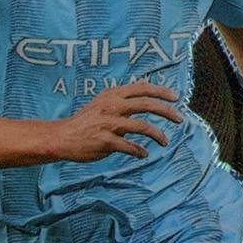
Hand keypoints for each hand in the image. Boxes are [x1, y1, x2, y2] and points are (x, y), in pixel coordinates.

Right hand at [49, 84, 182, 162]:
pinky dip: (139, 152)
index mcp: (112, 95)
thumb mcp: (103, 102)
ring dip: (158, 135)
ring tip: (165, 142)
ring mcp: (108, 124)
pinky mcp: (105, 141)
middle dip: (167, 111)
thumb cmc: (85, 121)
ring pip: (142, 127)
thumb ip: (122, 99)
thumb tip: (145, 90)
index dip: (161, 91)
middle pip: (146, 105)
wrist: (62, 137)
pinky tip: (143, 154)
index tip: (176, 98)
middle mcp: (112, 106)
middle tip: (180, 119)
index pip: (142, 88)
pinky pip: (130, 147)